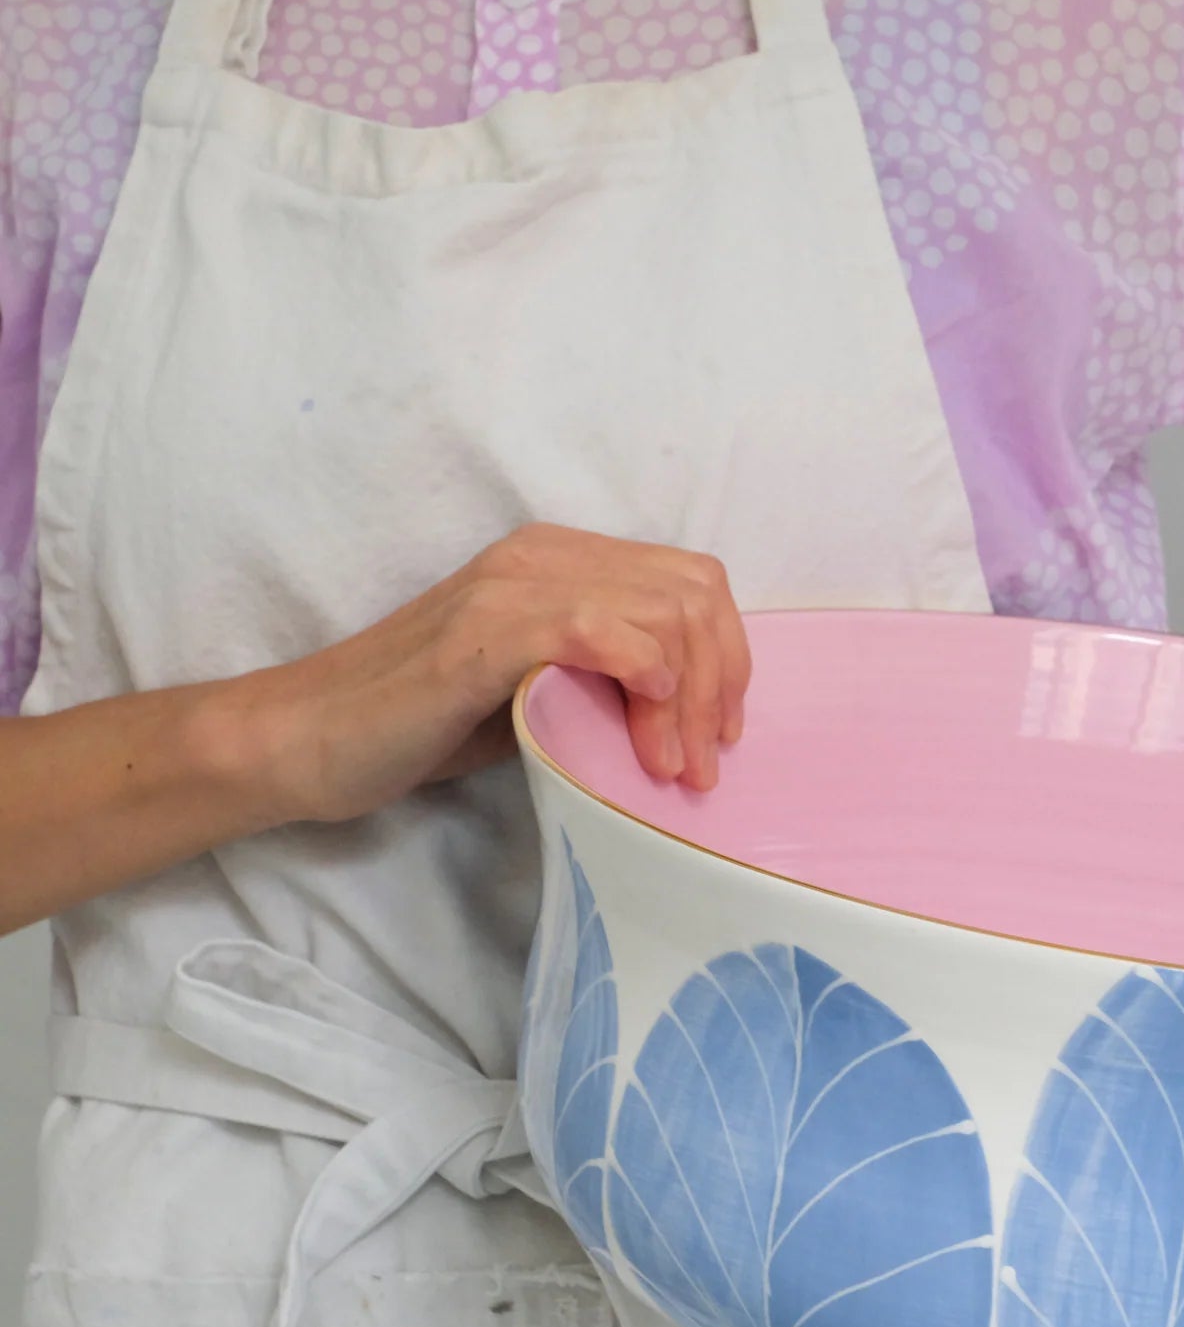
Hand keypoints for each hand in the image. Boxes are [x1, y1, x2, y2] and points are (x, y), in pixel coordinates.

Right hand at [230, 522, 751, 823]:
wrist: (312, 739)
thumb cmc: (424, 724)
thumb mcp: (541, 691)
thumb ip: (607, 679)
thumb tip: (689, 715)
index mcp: (560, 561)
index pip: (691, 582)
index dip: (727, 657)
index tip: (721, 734)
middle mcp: (541, 556)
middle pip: (692, 593)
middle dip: (718, 683)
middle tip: (702, 764)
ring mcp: (511, 587)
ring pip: (661, 613)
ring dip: (685, 700)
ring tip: (670, 770)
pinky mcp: (484, 632)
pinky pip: (595, 630)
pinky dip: (641, 678)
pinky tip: (642, 729)